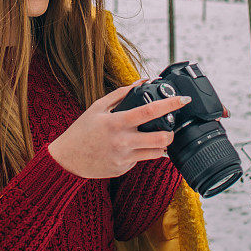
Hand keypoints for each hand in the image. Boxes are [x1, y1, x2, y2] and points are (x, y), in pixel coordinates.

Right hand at [48, 79, 190, 178]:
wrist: (67, 160)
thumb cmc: (81, 131)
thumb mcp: (98, 107)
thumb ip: (121, 93)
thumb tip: (142, 81)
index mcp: (117, 122)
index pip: (150, 111)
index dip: (170, 104)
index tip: (183, 100)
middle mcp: (123, 142)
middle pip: (161, 138)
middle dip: (172, 132)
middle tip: (171, 127)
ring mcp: (124, 158)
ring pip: (157, 153)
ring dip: (161, 144)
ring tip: (156, 137)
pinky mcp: (124, 169)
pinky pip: (141, 160)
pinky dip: (142, 152)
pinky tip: (131, 148)